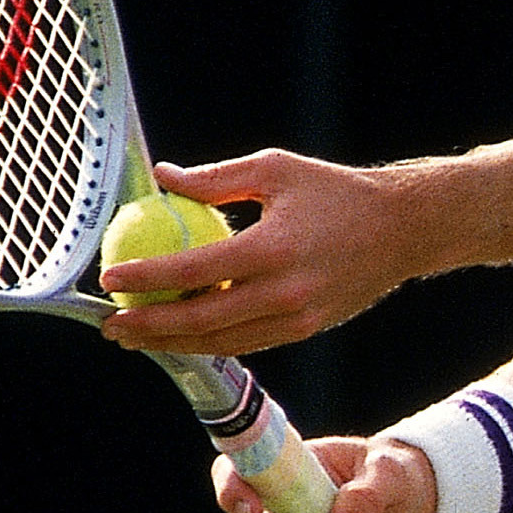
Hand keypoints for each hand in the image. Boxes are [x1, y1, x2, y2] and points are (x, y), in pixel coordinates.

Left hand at [99, 150, 434, 354]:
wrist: (403, 229)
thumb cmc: (336, 191)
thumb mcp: (275, 169)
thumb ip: (216, 179)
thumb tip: (163, 179)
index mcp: (273, 248)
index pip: (192, 271)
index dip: (145, 277)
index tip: (110, 277)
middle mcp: (284, 292)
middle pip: (199, 321)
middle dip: (147, 327)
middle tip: (112, 323)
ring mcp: (297, 318)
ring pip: (220, 341)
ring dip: (172, 343)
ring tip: (136, 336)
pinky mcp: (306, 330)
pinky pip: (246, 342)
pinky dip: (210, 341)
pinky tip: (183, 334)